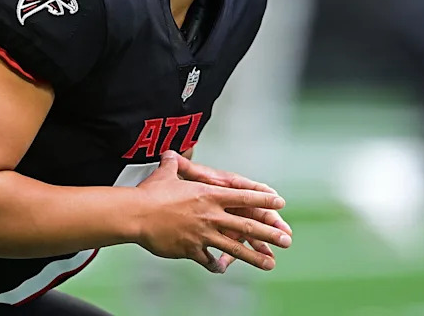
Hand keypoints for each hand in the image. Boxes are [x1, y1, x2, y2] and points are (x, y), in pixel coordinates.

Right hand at [134, 151, 290, 273]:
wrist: (136, 215)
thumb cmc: (150, 193)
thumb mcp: (166, 174)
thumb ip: (174, 164)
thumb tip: (170, 153)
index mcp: (208, 194)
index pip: (243, 196)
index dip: (263, 199)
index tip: (279, 202)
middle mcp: (210, 214)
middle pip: (246, 224)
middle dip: (269, 232)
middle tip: (286, 239)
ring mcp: (203, 234)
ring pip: (235, 247)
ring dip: (255, 256)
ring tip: (270, 263)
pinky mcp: (192, 249)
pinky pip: (209, 260)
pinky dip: (217, 265)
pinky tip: (223, 269)